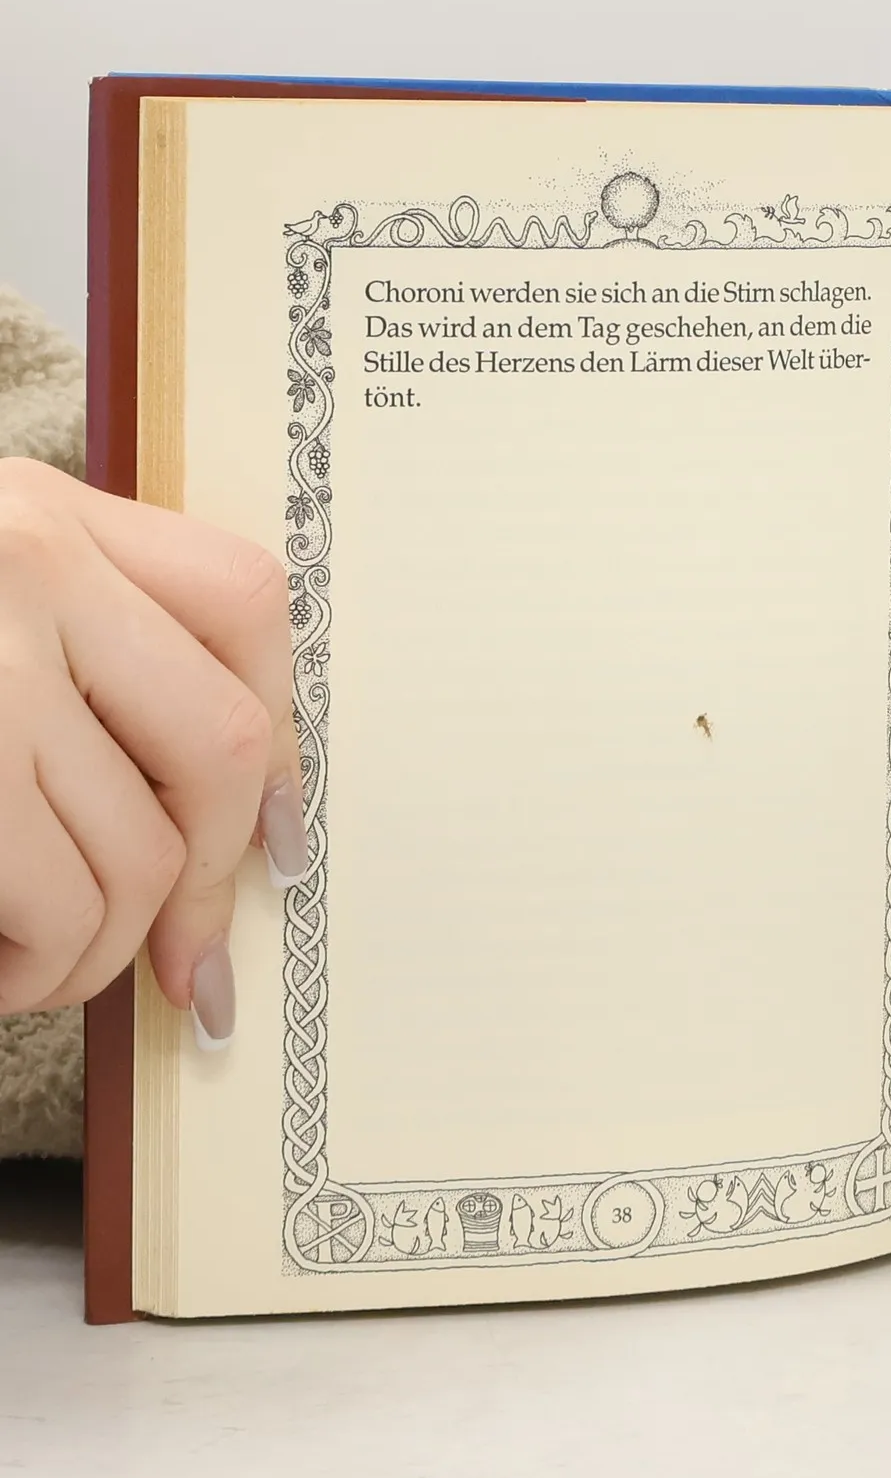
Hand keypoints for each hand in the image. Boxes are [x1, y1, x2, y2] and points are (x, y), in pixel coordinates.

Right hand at [0, 458, 305, 1045]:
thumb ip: (78, 657)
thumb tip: (244, 819)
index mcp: (36, 508)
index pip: (245, 605)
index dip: (277, 736)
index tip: (274, 848)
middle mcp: (18, 559)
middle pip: (222, 746)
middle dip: (208, 883)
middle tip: (175, 964)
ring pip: (138, 851)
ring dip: (102, 951)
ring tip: (36, 969)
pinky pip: (52, 900)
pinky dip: (38, 968)